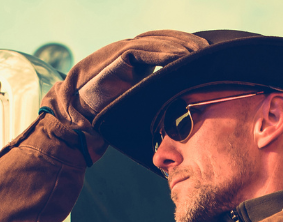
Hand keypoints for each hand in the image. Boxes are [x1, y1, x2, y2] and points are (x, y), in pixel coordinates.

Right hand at [44, 30, 205, 138]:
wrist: (76, 123)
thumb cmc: (107, 120)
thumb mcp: (139, 107)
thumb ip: (156, 99)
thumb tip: (185, 108)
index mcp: (134, 62)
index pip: (164, 46)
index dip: (184, 47)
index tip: (204, 55)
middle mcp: (126, 53)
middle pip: (162, 38)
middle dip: (186, 42)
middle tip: (207, 50)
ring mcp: (117, 53)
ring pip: (153, 40)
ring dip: (177, 45)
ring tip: (198, 52)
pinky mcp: (111, 60)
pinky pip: (139, 50)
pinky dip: (160, 52)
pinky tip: (178, 57)